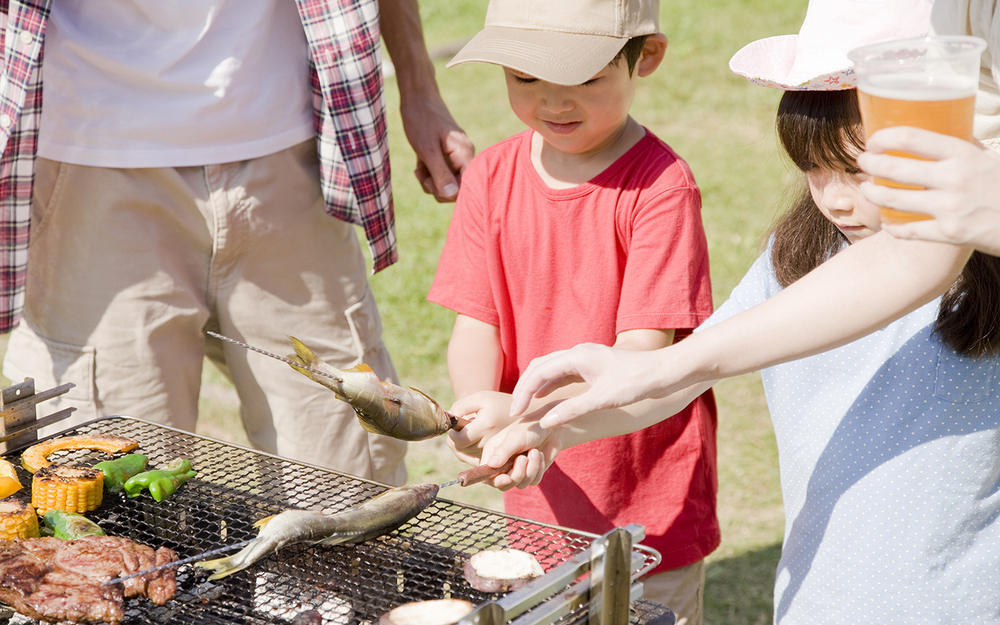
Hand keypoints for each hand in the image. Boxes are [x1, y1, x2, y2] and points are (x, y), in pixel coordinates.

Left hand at [399, 92, 474, 201]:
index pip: (465, 187)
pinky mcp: (448, 156)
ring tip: (419, 168)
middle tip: (421, 175)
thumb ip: (440, 173)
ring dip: (430, 181)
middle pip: (457, 189)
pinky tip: (419, 164)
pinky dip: (429, 174)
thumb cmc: (421, 119)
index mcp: (465, 155)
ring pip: (447, 183)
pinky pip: (442, 174)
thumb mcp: (427, 149)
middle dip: (437, 188)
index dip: (448, 193)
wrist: (417, 96)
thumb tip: (451, 195)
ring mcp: (457, 157)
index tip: (429, 182)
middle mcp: (465, 157)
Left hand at [446, 391, 515, 466]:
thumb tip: (448, 419)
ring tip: (469, 431)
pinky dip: (467, 451)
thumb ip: (461, 406)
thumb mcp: (480, 397)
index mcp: (487, 425)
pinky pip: (471, 459)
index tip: (456, 423)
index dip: (453, 432)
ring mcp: (493, 452)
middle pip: (460, 449)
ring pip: (464, 455)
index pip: (460, 439)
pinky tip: (472, 439)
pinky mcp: (494, 458)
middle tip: (462, 426)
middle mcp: (491, 442)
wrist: (523, 413)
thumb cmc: (498, 402)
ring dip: (460, 444)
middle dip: (455, 438)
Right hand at [482, 427, 559, 490]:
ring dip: (530, 469)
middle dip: (516, 474)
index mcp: (493, 454)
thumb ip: (503, 450)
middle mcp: (502, 464)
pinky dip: (538, 469)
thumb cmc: (529, 428)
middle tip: (523, 459)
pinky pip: (533, 481)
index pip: (486, 475)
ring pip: (520, 484)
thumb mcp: (515, 437)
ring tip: (534, 451)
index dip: (495, 481)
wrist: (549, 429)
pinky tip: (540, 455)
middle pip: (503, 484)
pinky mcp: (531, 474)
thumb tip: (490, 465)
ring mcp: (517, 470)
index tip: (507, 478)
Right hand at [509, 343, 667, 428]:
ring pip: (550, 368)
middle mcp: (578, 352)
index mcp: (577, 356)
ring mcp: (585, 357)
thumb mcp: (603, 400)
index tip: (516, 414)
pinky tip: (547, 398)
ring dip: (536, 385)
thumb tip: (545, 422)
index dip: (523, 393)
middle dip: (525, 387)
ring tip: (526, 405)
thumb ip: (572, 410)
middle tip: (516, 411)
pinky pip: (562, 372)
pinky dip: (550, 384)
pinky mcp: (592, 364)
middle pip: (540, 366)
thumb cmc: (636, 383)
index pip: (539, 373)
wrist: (664, 371)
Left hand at [857, 126, 999, 255]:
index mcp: (963, 154)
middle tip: (862, 162)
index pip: (910, 139)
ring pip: (894, 200)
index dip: (883, 138)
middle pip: (893, 169)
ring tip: (867, 190)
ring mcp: (950, 208)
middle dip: (870, 164)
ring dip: (873, 194)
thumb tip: (940, 131)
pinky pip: (909, 231)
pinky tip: (887, 223)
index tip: (873, 141)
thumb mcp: (989, 158)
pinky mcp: (950, 234)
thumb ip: (963, 149)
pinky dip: (892, 227)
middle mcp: (954, 179)